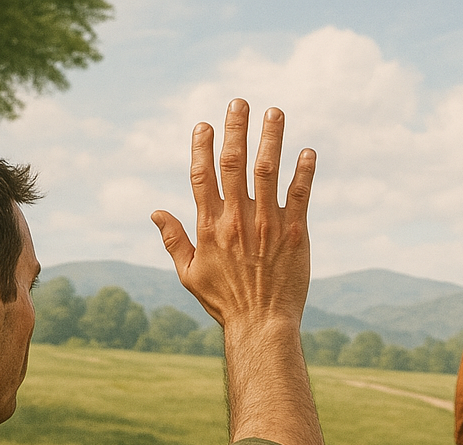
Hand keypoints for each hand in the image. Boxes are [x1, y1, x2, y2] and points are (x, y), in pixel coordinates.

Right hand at [151, 99, 329, 444]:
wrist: (261, 326)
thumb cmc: (225, 303)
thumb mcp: (190, 275)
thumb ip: (174, 241)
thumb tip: (155, 212)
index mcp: (210, 227)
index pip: (202, 176)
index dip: (201, 146)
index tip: (204, 123)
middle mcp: (237, 220)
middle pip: (234, 163)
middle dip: (236, 128)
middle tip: (240, 101)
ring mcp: (267, 224)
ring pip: (268, 169)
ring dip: (271, 137)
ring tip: (275, 112)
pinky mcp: (295, 233)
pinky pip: (300, 194)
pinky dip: (304, 171)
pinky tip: (307, 151)